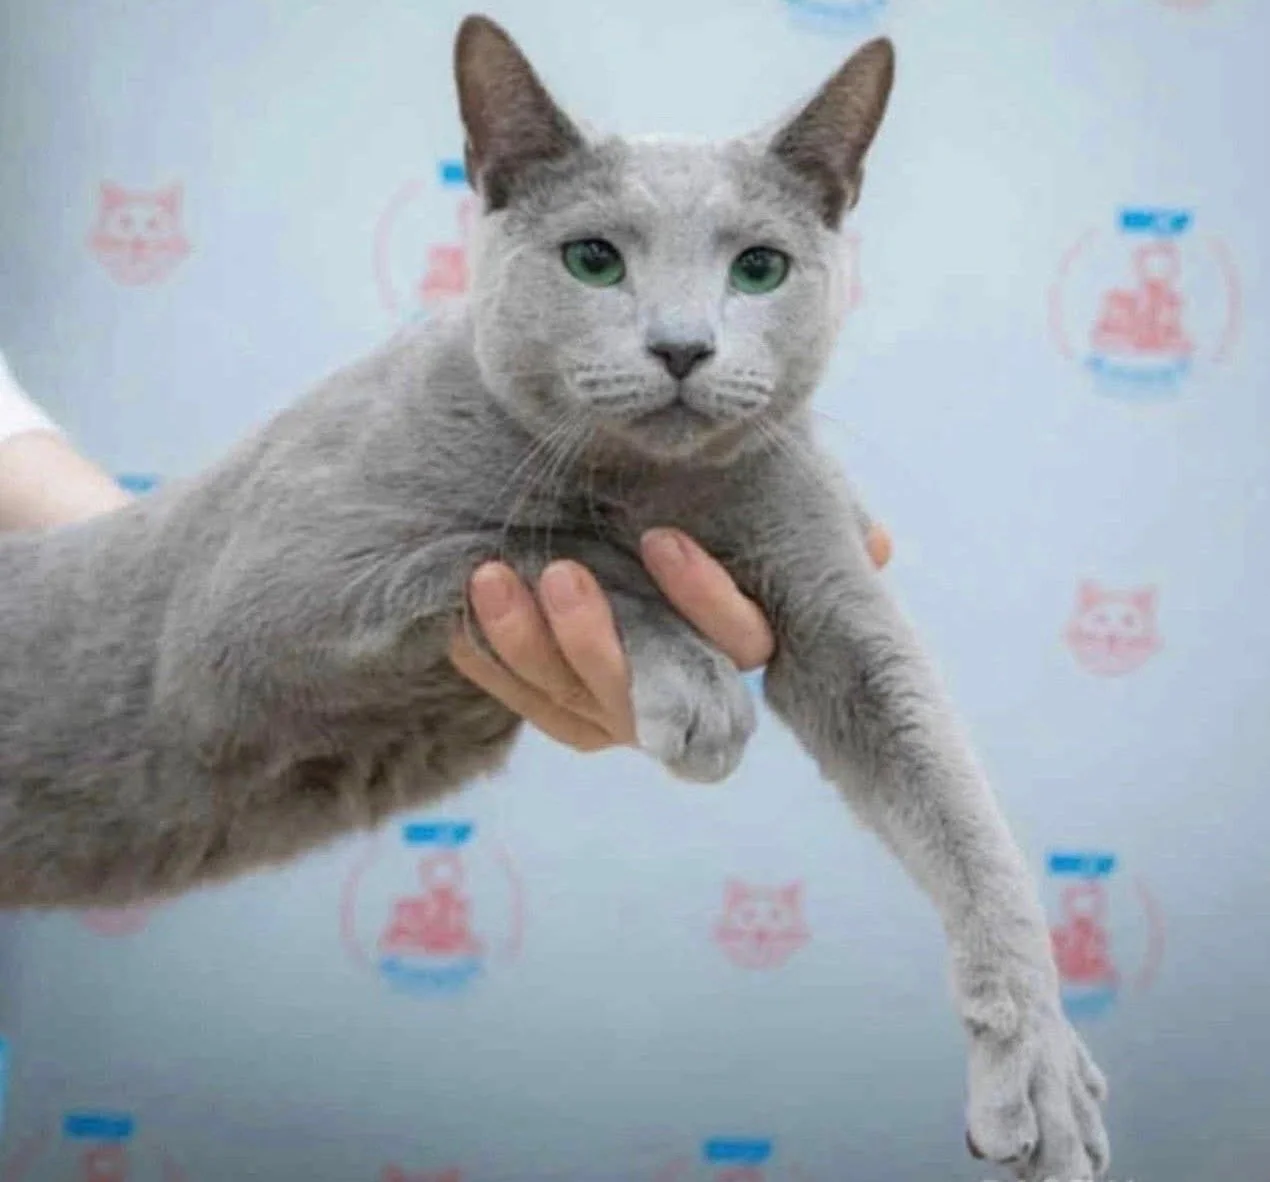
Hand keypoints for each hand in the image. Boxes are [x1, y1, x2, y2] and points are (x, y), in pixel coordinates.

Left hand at [448, 523, 891, 751]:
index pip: (741, 645)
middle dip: (597, 644)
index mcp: (731, 638)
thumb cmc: (681, 492)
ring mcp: (618, 707)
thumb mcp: (745, 490)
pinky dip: (491, 665)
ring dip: (530, 651)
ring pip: (578, 711)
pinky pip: (526, 707)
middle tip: (559, 572)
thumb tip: (879, 548)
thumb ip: (806, 507)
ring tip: (489, 579)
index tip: (662, 540)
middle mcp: (682, 683)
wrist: (589, 504)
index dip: (707, 605)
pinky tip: (460, 618)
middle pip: (644, 698)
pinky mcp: (563, 708)